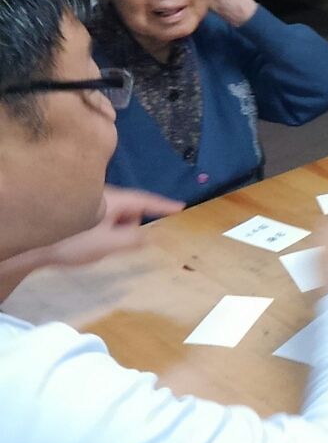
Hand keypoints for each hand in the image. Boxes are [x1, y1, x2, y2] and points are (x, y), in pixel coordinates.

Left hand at [43, 187, 183, 267]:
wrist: (31, 245)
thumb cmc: (72, 242)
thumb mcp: (109, 244)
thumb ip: (133, 240)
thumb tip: (151, 235)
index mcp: (114, 201)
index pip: (146, 201)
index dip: (163, 205)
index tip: (180, 207)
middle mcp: (102, 196)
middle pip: (129, 208)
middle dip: (131, 224)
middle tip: (122, 243)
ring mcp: (87, 203)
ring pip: (113, 214)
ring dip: (115, 228)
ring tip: (99, 246)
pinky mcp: (75, 211)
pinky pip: (100, 217)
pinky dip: (103, 228)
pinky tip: (87, 242)